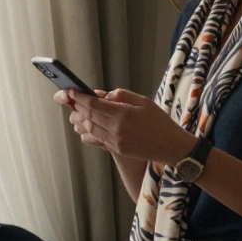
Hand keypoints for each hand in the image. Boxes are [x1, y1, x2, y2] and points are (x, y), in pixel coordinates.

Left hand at [67, 88, 195, 164]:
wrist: (172, 146)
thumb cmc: (160, 121)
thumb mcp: (143, 101)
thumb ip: (121, 96)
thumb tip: (102, 95)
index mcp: (123, 114)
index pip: (93, 104)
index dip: (79, 97)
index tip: (70, 91)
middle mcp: (117, 128)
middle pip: (88, 116)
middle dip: (78, 106)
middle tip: (71, 98)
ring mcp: (116, 141)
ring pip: (90, 128)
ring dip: (83, 118)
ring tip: (81, 109)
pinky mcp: (118, 149)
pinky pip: (97, 138)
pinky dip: (91, 128)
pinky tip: (91, 122)